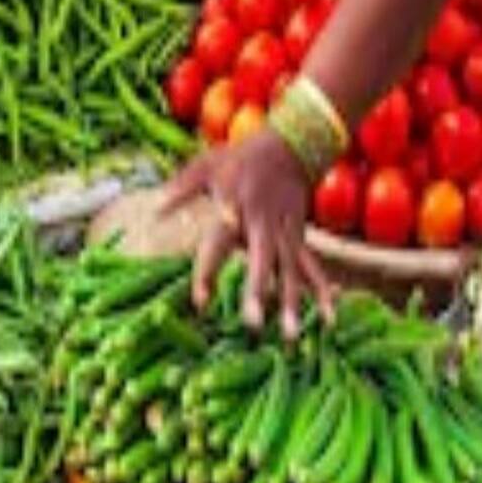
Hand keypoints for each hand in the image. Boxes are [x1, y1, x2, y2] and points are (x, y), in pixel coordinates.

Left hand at [159, 129, 334, 338]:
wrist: (289, 146)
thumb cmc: (238, 159)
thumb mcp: (206, 165)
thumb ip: (180, 189)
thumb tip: (153, 212)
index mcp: (234, 206)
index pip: (218, 243)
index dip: (209, 271)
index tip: (200, 302)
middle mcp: (262, 222)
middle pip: (261, 260)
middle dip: (257, 291)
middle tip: (252, 323)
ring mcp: (285, 231)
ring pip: (290, 270)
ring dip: (291, 303)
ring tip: (289, 336)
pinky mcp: (299, 237)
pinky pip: (311, 268)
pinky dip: (321, 293)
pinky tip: (328, 321)